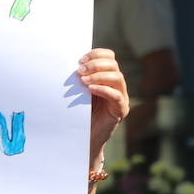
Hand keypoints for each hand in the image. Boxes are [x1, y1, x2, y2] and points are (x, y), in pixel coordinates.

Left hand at [77, 48, 128, 165]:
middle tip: (80, 71)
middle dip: (95, 65)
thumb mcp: (79, 92)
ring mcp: (121, 96)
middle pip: (113, 65)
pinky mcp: (121, 110)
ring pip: (117, 78)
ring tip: (83, 81)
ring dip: (99, 76)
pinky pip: (116, 96)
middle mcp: (117, 84)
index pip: (109, 57)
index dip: (96, 55)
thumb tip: (71, 66)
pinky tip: (90, 89)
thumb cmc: (79, 114)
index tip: (80, 60)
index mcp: (107, 76)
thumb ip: (80, 79)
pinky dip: (103, 90)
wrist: (84, 138)